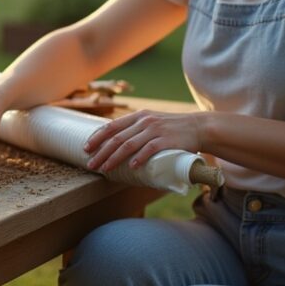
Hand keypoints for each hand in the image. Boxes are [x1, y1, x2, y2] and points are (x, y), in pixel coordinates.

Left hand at [83, 109, 207, 172]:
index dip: (97, 137)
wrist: (198, 127)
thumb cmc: (172, 128)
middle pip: (116, 138)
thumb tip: (116, 144)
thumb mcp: (152, 122)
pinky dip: (139, 158)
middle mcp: (144, 121)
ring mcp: (155, 130)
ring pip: (128, 145)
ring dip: (114, 158)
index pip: (112, 126)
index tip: (86, 148)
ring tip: (104, 169)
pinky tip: (132, 167)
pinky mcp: (166, 140)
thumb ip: (136, 129)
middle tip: (91, 164)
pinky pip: (149, 149)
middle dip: (101, 152)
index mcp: (138, 116)